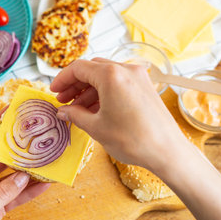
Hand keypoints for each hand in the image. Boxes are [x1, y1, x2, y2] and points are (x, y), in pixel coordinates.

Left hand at [0, 110, 49, 219]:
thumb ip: (1, 195)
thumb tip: (24, 177)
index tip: (11, 108)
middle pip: (3, 154)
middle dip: (20, 143)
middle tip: (39, 132)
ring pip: (13, 175)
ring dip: (29, 169)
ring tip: (49, 159)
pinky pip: (15, 195)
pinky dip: (29, 191)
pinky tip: (45, 186)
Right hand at [52, 58, 220, 219]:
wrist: (167, 151)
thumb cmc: (133, 139)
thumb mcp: (96, 127)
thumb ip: (75, 114)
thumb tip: (62, 111)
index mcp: (111, 75)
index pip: (78, 68)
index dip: (62, 79)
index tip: (53, 91)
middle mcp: (126, 70)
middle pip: (92, 69)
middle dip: (75, 84)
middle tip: (64, 101)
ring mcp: (138, 77)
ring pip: (105, 76)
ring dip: (89, 90)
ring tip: (78, 109)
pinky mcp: (145, 86)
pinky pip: (119, 83)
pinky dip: (104, 93)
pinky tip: (95, 109)